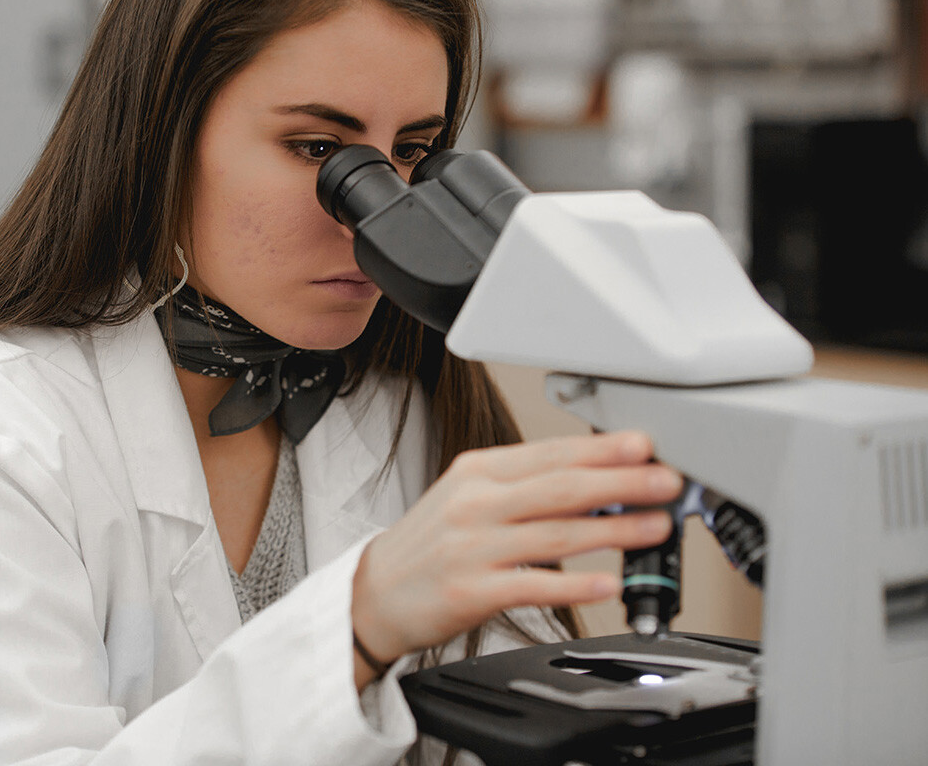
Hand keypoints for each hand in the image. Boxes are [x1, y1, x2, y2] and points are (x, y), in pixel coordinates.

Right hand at [351, 431, 680, 668]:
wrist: (373, 592)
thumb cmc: (429, 544)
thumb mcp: (467, 496)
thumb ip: (524, 486)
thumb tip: (594, 480)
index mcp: (478, 473)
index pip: (550, 453)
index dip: (602, 449)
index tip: (643, 445)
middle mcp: (475, 503)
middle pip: (560, 487)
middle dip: (621, 481)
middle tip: (665, 481)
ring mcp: (472, 547)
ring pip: (555, 533)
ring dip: (613, 528)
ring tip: (654, 527)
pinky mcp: (470, 591)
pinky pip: (533, 584)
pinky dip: (575, 583)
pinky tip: (606, 582)